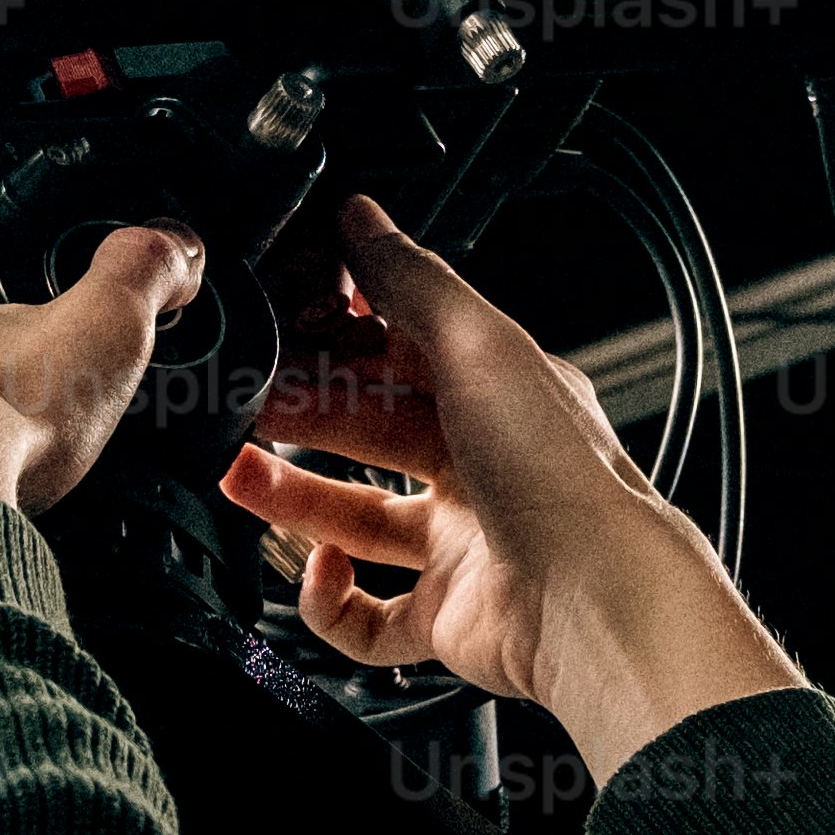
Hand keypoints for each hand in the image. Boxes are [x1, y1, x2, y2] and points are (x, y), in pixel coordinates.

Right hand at [218, 194, 804, 776]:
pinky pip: (366, 613)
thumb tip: (361, 217)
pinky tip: (319, 569)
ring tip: (240, 474)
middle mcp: (485, 468)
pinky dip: (329, 598)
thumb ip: (411, 280)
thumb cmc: (559, 472)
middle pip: (372, 432)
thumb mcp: (479, 344)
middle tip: (248, 399)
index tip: (284, 325)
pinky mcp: (446, 617)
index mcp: (502, 394)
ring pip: (357, 517)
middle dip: (305, 413)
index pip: (405, 352)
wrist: (595, 602)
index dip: (341, 338)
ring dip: (293, 496)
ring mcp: (464, 545)